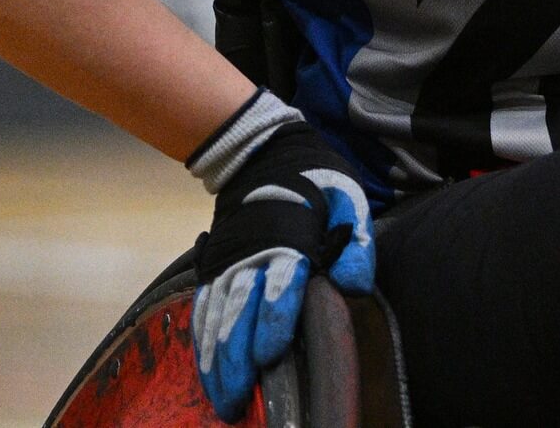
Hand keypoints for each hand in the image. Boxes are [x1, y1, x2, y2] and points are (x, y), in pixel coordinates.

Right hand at [187, 91, 374, 420]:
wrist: (265, 155)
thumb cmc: (318, 184)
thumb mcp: (349, 200)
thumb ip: (355, 242)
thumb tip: (355, 285)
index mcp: (289, 242)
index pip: (279, 287)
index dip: (272, 321)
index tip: (269, 356)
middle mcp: (252, 257)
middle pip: (239, 313)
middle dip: (237, 359)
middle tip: (238, 403)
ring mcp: (229, 264)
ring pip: (217, 318)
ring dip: (217, 361)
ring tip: (223, 401)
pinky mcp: (216, 268)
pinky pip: (204, 308)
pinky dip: (203, 341)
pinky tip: (207, 371)